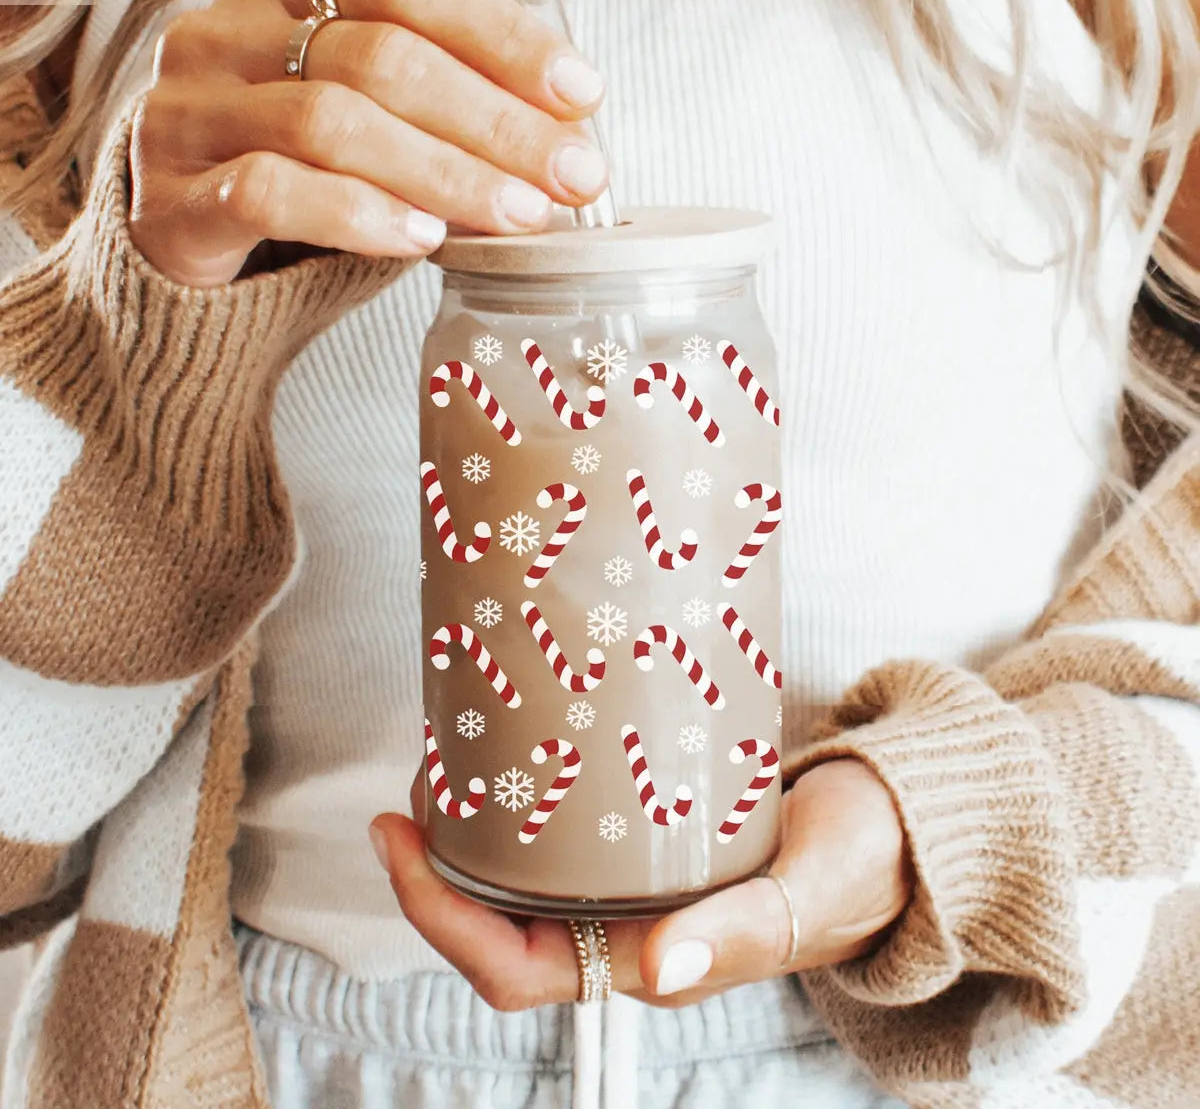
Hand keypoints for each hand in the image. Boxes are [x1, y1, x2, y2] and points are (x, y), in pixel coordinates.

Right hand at [130, 0, 608, 285]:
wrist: (179, 236)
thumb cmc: (296, 168)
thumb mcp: (368, 113)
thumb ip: (443, 106)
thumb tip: (566, 133)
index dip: (502, 36)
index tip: (581, 94)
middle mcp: (230, 29)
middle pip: (381, 56)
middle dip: (495, 121)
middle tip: (571, 175)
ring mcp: (193, 108)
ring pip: (332, 123)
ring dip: (444, 172)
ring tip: (516, 214)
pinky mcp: (172, 196)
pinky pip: (271, 191)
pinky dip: (359, 213)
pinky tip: (421, 237)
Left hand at [370, 758, 911, 1010]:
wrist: (894, 832)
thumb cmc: (861, 865)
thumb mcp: (812, 890)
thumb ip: (745, 929)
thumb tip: (659, 965)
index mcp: (651, 961)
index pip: (511, 970)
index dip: (439, 917)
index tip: (399, 837)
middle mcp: (626, 932)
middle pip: (493, 927)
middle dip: (434, 870)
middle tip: (411, 785)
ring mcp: (632, 889)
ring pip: (520, 881)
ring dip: (470, 833)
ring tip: (444, 759)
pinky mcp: (645, 845)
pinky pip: (562, 839)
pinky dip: (522, 803)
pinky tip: (511, 749)